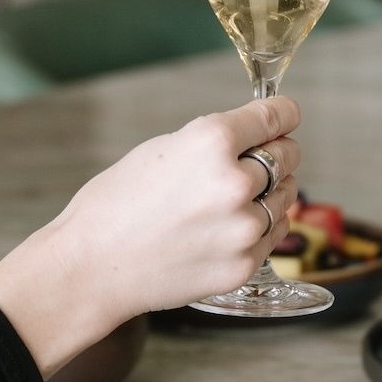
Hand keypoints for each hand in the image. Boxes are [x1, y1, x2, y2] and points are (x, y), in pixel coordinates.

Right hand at [0, 97, 301, 374]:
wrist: (92, 267)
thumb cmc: (116, 205)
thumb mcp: (163, 150)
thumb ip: (215, 143)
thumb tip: (257, 138)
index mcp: (211, 141)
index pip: (277, 116)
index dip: (284, 114)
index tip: (286, 115)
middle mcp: (234, 182)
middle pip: (289, 154)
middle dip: (276, 152)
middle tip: (258, 159)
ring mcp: (243, 228)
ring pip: (287, 195)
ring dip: (271, 191)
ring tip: (236, 199)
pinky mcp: (244, 264)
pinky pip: (274, 233)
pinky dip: (262, 226)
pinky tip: (230, 227)